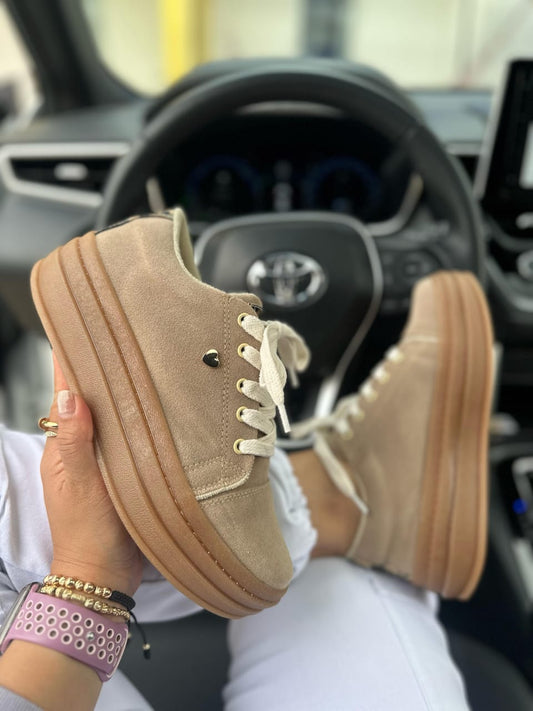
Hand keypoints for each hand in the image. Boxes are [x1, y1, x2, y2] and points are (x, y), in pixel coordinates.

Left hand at [40, 354, 142, 595]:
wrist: (106, 576)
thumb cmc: (88, 533)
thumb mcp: (81, 484)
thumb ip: (76, 440)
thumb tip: (68, 395)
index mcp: (63, 446)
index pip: (65, 394)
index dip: (72, 364)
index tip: (82, 329)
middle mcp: (81, 448)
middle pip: (90, 402)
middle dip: (102, 373)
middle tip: (124, 341)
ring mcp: (103, 460)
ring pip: (113, 418)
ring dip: (123, 396)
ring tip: (143, 365)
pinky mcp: (124, 472)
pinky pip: (129, 439)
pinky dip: (138, 422)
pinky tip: (156, 410)